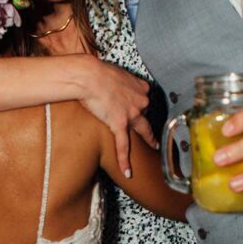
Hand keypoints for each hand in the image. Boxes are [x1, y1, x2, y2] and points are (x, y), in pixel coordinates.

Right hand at [77, 58, 155, 175]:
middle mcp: (140, 101)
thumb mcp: (115, 71)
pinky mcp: (119, 124)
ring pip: (143, 131)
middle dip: (146, 122)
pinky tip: (128, 172)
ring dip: (149, 140)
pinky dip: (125, 160)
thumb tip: (116, 81)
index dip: (139, 104)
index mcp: (141, 88)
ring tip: (153, 147)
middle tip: (152, 130)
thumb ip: (120, 80)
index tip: (138, 106)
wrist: (89, 76)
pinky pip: (123, 146)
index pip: (144, 99)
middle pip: (146, 115)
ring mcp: (132, 114)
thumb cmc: (97, 71)